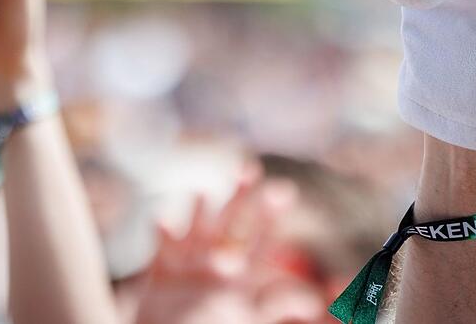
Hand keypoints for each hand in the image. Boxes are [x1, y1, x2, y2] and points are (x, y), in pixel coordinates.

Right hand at [136, 166, 283, 323]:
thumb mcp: (249, 318)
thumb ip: (277, 303)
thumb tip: (314, 301)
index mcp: (242, 276)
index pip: (260, 240)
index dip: (271, 215)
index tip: (285, 190)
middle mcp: (216, 264)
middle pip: (231, 223)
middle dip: (240, 197)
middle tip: (251, 167)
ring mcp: (188, 266)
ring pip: (197, 229)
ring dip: (200, 210)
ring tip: (202, 191)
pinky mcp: (160, 274)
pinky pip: (162, 246)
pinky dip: (162, 232)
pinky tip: (161, 218)